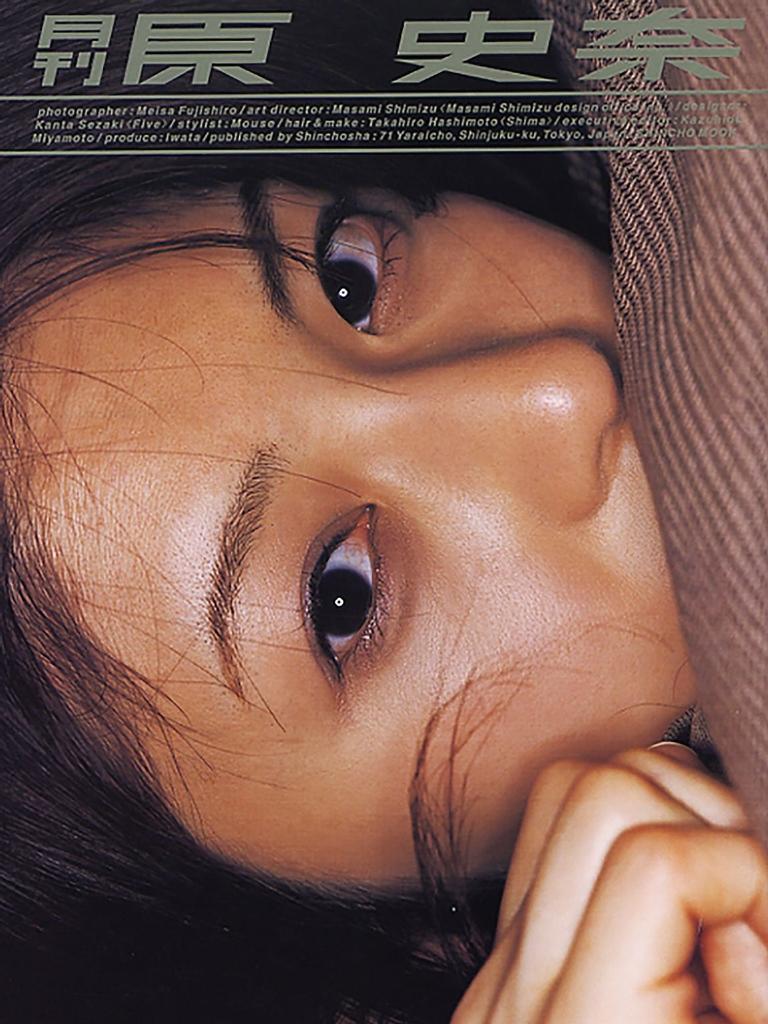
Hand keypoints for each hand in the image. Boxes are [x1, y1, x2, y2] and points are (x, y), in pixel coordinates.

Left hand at [451, 745, 767, 1022]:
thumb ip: (761, 992)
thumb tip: (751, 911)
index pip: (654, 863)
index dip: (745, 874)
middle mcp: (519, 987)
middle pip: (600, 793)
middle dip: (698, 819)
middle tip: (742, 908)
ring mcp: (496, 965)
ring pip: (565, 787)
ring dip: (659, 810)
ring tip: (707, 899)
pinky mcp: (498, 957)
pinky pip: (546, 838)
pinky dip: (620, 836)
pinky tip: (667, 908)